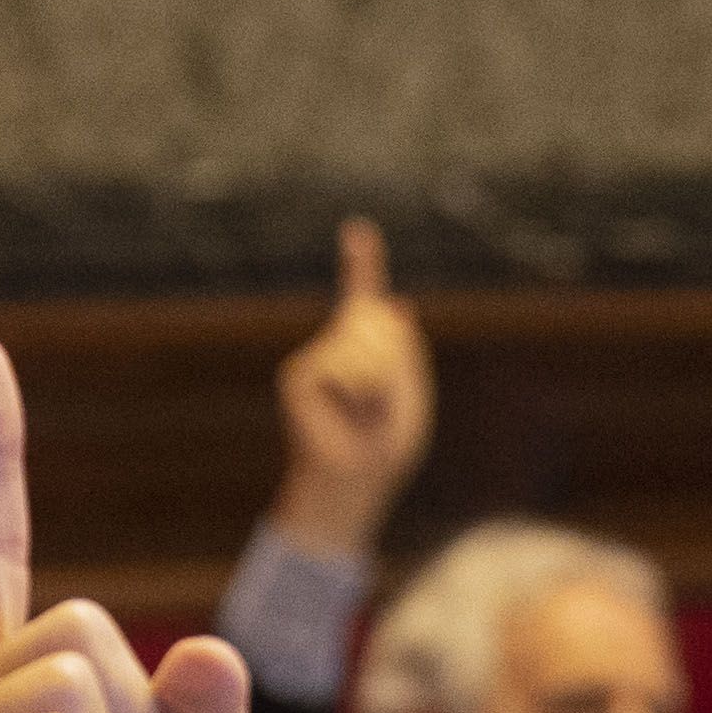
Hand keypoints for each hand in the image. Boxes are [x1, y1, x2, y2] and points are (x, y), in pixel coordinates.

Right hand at [270, 217, 433, 557]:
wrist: (357, 481)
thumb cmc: (385, 447)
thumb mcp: (412, 393)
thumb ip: (406, 351)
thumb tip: (398, 304)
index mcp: (363, 349)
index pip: (362, 298)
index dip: (363, 264)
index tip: (358, 231)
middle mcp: (334, 347)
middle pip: (377, 322)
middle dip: (396, 361)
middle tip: (383, 402)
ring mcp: (314, 359)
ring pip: (364, 347)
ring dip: (380, 382)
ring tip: (366, 412)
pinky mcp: (300, 375)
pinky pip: (346, 368)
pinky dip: (362, 391)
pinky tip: (350, 412)